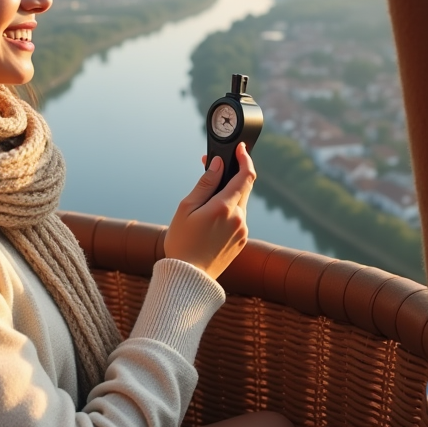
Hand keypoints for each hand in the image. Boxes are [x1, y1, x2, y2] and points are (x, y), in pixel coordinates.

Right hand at [164, 143, 255, 279]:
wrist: (189, 277)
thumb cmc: (182, 242)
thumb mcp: (186, 208)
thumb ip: (205, 183)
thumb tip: (217, 164)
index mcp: (225, 207)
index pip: (245, 175)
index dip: (245, 159)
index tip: (240, 149)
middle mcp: (239, 218)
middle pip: (243, 188)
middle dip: (231, 174)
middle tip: (213, 168)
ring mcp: (242, 231)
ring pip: (239, 204)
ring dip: (227, 196)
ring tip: (204, 201)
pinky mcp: (241, 241)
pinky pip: (237, 219)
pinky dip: (227, 212)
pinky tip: (209, 220)